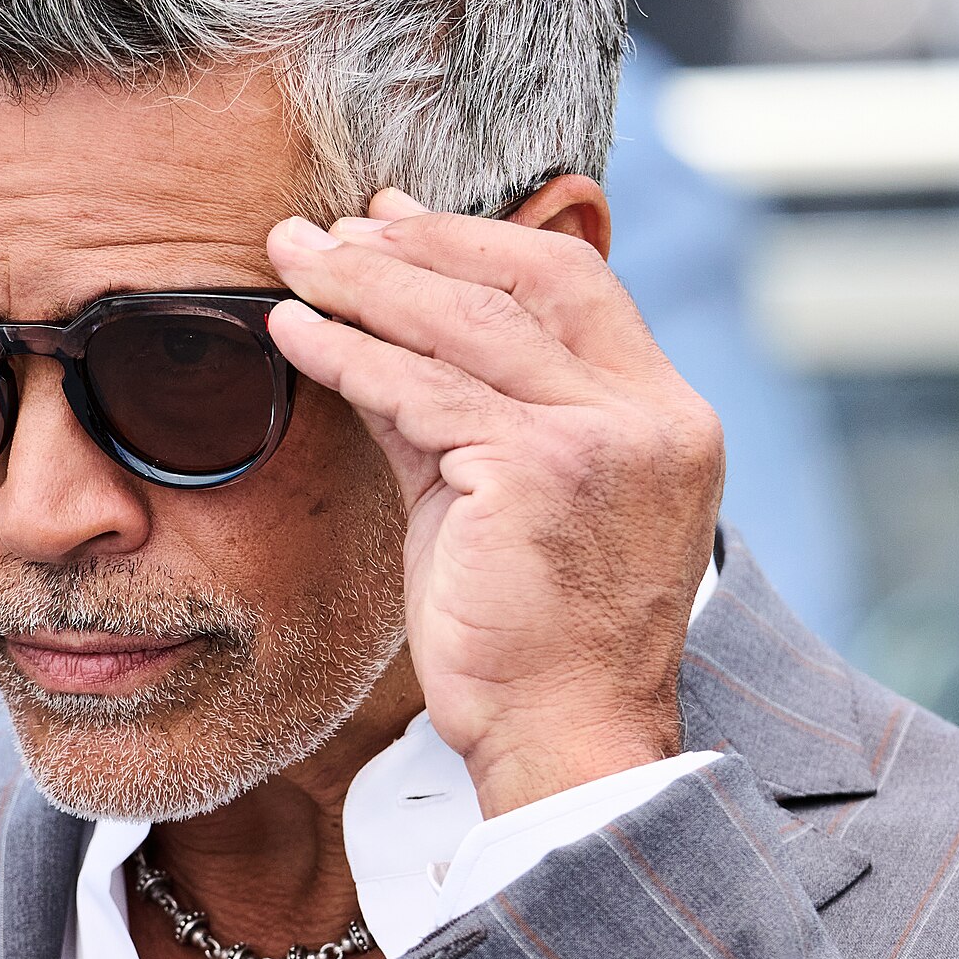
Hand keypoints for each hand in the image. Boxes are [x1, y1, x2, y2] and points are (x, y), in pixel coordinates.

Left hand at [265, 185, 722, 817]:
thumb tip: (380, 332)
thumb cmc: (531, 640)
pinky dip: (347, 356)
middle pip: (521, 283)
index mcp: (666, 415)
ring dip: (365, 284)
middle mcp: (651, 415)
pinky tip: (293, 335)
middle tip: (326, 227)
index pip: (573, 285)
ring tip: (292, 259)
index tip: (395, 219)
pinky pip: (418, 392)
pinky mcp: (538, 472)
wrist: (564, 740)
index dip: (478, 242)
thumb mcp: (507, 502)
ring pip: (463, 326)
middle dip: (413, 245)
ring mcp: (602, 439)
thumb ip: (465, 415)